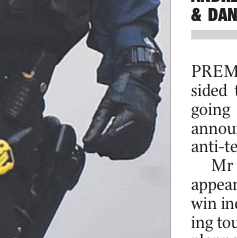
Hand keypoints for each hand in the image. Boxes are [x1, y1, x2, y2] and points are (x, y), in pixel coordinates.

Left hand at [83, 42, 163, 160]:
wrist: (142, 83)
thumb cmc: (124, 90)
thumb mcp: (106, 104)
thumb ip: (96, 125)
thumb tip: (87, 142)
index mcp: (132, 115)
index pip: (112, 136)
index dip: (98, 144)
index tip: (88, 147)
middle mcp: (143, 125)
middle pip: (119, 146)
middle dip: (103, 149)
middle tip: (93, 147)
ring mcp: (148, 132)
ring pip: (127, 152)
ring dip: (113, 153)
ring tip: (102, 148)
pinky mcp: (149, 136)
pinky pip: (136, 151)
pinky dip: (124, 153)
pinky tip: (115, 150)